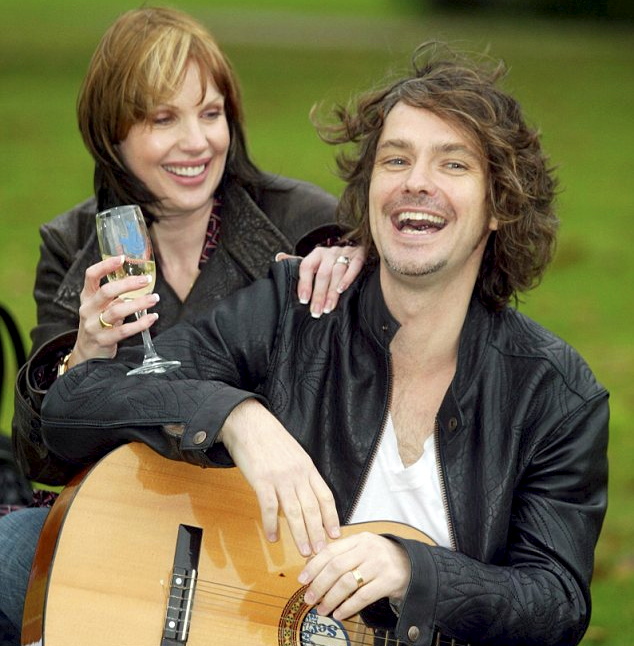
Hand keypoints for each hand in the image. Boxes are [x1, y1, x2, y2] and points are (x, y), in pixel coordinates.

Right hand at [70, 255, 159, 367]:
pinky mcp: (103, 340)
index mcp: (87, 297)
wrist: (87, 353)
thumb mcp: (101, 307)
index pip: (91, 276)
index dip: (105, 265)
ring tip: (155, 298)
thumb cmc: (98, 324)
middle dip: (128, 284)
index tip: (122, 258)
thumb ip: (115, 295)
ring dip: (139, 303)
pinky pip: (123, 331)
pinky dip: (141, 324)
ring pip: (116, 311)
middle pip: (106, 291)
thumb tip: (140, 280)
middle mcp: (88, 309)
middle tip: (146, 280)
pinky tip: (153, 317)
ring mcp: (93, 326)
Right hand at [219, 399, 340, 556]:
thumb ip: (301, 475)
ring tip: (304, 552)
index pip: (325, 496)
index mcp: (308, 467)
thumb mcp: (294, 454)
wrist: (250, 423)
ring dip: (300, 535)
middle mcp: (298, 474)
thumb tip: (306, 497)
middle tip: (321, 552)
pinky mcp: (262, 480)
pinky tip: (273, 538)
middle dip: (318, 533)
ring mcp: (280, 477)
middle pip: (312, 508)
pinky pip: (270, 507)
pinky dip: (272, 525)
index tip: (336, 535)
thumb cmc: (271, 439)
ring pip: (294, 512)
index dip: (332, 517)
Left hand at [276, 245, 365, 317]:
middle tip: (315, 311)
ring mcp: (345, 254)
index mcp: (316, 254)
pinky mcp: (359, 256)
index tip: (303, 300)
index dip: (304, 283)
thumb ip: (298, 262)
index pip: (306, 266)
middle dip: (318, 294)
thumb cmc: (331, 260)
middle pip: (322, 274)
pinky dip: (348, 278)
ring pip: (337, 272)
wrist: (356, 245)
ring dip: (332, 292)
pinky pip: (354, 266)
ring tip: (328, 308)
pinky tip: (342, 290)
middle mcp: (330, 253)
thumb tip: (279, 257)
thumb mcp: (315, 260)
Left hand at [298, 532, 410, 620]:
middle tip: (309, 598)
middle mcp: (368, 549)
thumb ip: (341, 554)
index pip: (331, 551)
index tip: (302, 579)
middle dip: (319, 584)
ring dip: (331, 598)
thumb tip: (311, 565)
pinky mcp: (388, 581)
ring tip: (322, 610)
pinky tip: (339, 613)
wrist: (412, 564)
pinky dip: (348, 606)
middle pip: (336, 567)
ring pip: (348, 582)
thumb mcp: (362, 548)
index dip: (314, 566)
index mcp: (358, 539)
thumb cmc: (380, 558)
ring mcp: (379, 564)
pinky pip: (363, 596)